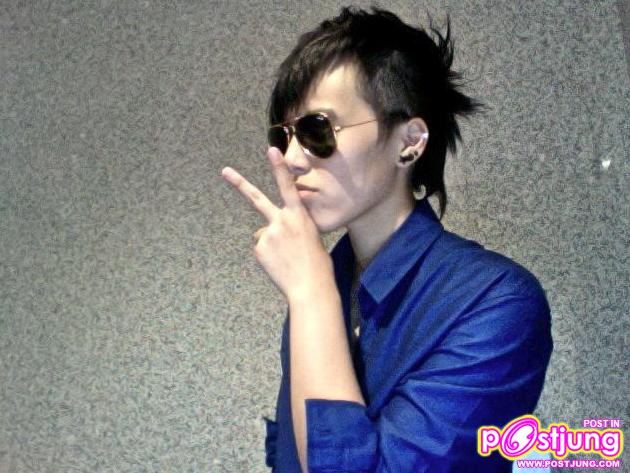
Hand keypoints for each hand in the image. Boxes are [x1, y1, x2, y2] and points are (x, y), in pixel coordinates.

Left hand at [220, 147, 333, 300]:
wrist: (310, 287)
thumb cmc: (317, 264)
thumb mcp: (311, 238)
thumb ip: (290, 228)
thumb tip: (267, 233)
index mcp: (299, 216)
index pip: (288, 186)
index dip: (279, 168)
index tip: (271, 149)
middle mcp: (281, 221)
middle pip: (256, 199)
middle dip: (239, 183)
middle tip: (224, 171)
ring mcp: (267, 235)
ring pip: (264, 234)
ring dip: (273, 245)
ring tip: (287, 259)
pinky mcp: (259, 249)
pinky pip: (262, 248)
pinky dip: (269, 256)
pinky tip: (280, 265)